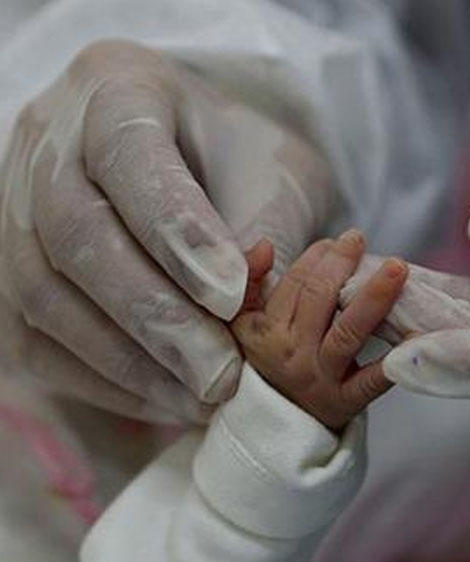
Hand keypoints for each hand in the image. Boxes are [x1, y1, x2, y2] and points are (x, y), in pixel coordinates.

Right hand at [0, 40, 333, 421]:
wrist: (199, 158)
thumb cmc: (243, 160)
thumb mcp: (277, 177)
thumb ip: (269, 238)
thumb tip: (258, 330)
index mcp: (118, 88)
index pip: (131, 155)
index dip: (178, 232)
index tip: (233, 298)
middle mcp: (48, 142)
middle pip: (76, 233)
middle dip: (155, 317)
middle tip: (221, 376)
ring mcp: (15, 209)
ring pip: (46, 294)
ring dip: (130, 361)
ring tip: (202, 398)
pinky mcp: (12, 274)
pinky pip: (36, 339)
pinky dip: (104, 381)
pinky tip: (166, 399)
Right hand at [233, 231, 407, 429]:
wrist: (280, 427)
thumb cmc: (272, 361)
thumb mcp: (246, 324)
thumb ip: (248, 281)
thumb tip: (264, 245)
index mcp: (266, 332)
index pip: (295, 284)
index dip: (317, 257)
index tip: (334, 242)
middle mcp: (293, 354)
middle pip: (320, 300)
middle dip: (342, 263)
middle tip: (358, 238)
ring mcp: (321, 378)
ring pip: (348, 332)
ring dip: (374, 297)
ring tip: (396, 267)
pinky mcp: (347, 401)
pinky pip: (373, 380)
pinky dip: (396, 360)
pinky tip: (417, 336)